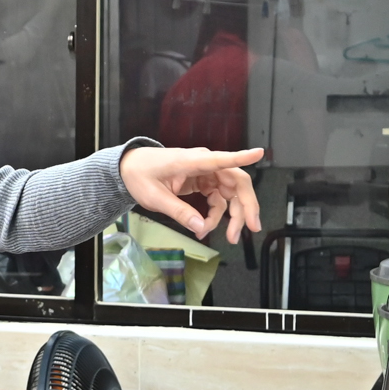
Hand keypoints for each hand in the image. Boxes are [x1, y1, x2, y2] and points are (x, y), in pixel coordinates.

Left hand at [119, 145, 264, 243]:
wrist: (128, 168)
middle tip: (251, 228)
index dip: (242, 157)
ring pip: (230, 193)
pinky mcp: (202, 181)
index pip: (221, 159)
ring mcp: (205, 173)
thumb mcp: (155, 197)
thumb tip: (200, 227)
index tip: (259, 153)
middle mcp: (204, 164)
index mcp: (192, 161)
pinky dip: (216, 214)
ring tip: (230, 236)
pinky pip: (218, 198)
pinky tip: (207, 227)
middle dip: (246, 206)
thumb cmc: (139, 175)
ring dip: (233, 215)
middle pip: (236, 182)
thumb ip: (178, 211)